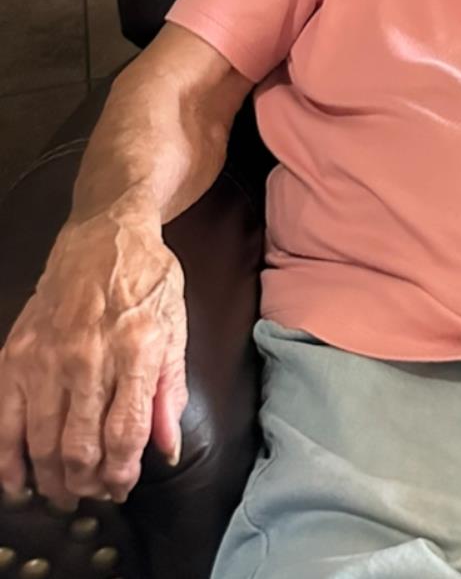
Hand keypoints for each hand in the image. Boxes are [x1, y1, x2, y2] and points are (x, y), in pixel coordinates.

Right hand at [0, 206, 186, 507]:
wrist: (104, 234)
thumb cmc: (147, 281)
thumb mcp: (176, 327)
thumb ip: (171, 391)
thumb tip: (167, 450)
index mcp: (136, 350)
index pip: (125, 434)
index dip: (122, 473)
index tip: (122, 487)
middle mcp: (88, 357)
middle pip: (81, 448)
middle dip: (88, 484)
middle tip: (93, 493)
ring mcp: (46, 358)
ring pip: (43, 443)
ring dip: (52, 480)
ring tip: (63, 492)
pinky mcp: (16, 355)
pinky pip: (5, 422)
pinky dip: (8, 460)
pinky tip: (19, 481)